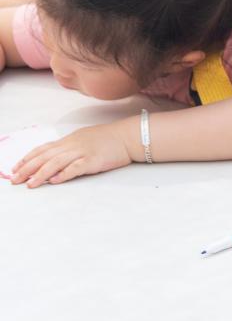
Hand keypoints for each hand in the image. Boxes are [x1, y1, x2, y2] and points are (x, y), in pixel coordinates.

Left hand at [10, 122, 134, 187]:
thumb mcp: (84, 139)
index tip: (15, 168)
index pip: (42, 149)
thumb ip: (69, 148)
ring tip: (30, 184)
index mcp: (69, 140)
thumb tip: (55, 158)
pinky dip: (64, 174)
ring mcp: (82, 152)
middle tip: (14, 180)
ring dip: (41, 174)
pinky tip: (55, 181)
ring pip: (56, 163)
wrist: (128, 136)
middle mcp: (72, 145)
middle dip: (27, 169)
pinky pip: (76, 168)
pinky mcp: (93, 160)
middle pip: (45, 157)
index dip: (27, 159)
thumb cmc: (109, 138)